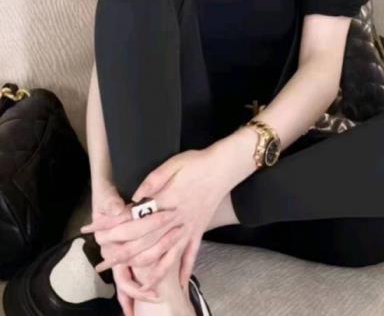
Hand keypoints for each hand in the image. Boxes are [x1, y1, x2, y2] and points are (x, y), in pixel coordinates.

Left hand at [82, 149, 231, 289]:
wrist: (224, 168)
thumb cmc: (197, 163)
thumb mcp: (173, 164)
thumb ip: (153, 180)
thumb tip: (135, 197)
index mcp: (167, 202)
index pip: (133, 219)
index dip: (110, 225)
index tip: (93, 229)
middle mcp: (175, 221)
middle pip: (143, 244)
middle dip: (120, 254)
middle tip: (102, 261)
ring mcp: (187, 229)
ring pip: (164, 257)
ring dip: (145, 270)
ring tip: (128, 280)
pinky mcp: (197, 232)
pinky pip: (190, 257)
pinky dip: (182, 272)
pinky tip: (176, 286)